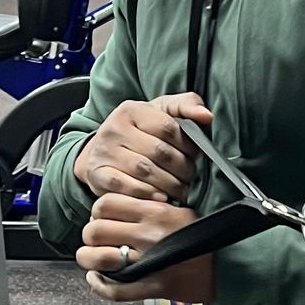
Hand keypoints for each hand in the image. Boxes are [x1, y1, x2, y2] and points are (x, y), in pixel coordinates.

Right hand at [77, 93, 210, 203]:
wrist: (100, 151)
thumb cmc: (139, 132)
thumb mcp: (160, 112)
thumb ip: (186, 106)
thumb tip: (207, 116)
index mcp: (132, 110)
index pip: (169, 128)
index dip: (188, 146)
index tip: (195, 155)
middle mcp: (114, 128)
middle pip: (160, 152)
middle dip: (182, 168)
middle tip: (190, 177)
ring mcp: (104, 152)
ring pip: (146, 172)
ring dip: (170, 185)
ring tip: (180, 189)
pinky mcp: (98, 174)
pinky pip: (127, 188)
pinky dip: (148, 195)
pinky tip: (161, 198)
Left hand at [79, 194, 216, 304]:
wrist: (230, 264)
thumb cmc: (209, 238)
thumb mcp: (181, 211)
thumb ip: (152, 207)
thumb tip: (126, 207)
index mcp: (155, 212)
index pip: (105, 203)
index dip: (98, 211)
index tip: (104, 217)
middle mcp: (147, 235)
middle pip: (95, 230)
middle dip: (91, 235)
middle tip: (99, 239)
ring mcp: (148, 262)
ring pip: (97, 258)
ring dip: (89, 259)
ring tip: (94, 259)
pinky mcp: (152, 286)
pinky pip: (114, 290)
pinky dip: (99, 286)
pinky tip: (96, 279)